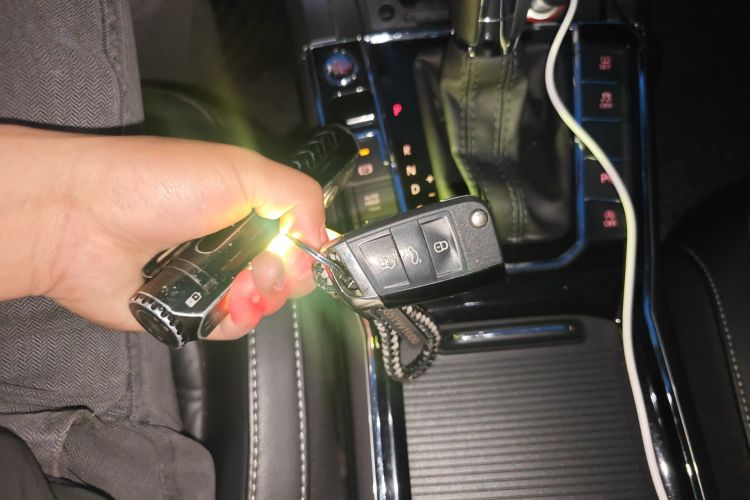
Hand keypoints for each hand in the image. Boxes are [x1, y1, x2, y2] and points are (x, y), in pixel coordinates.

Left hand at [0, 125, 325, 338]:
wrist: (82, 220)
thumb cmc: (154, 184)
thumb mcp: (243, 171)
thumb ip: (299, 197)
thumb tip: (322, 238)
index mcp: (247, 205)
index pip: (299, 235)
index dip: (310, 249)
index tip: (306, 251)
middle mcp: (230, 243)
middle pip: (286, 275)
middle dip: (286, 274)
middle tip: (262, 262)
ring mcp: (209, 278)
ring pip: (261, 305)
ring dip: (259, 298)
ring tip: (237, 282)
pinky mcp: (186, 311)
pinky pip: (228, 328)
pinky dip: (232, 320)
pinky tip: (221, 303)